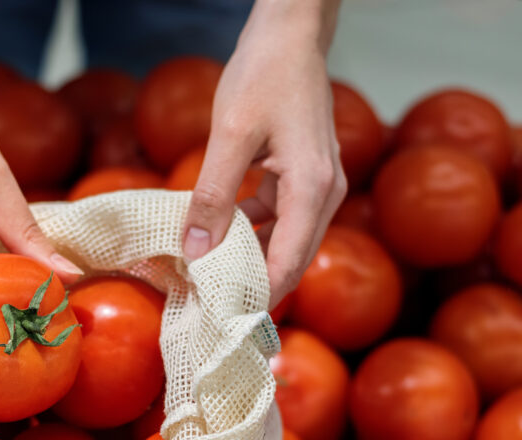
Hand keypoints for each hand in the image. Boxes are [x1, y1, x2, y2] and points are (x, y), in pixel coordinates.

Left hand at [181, 0, 346, 308]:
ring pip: (283, 243)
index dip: (256, 298)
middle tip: (208, 311)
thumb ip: (212, 194)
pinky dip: (249, 234)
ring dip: (246, 261)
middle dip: (251, 288)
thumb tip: (196, 250)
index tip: (221, 321)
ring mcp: (317, 188)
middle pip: (290, 262)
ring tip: (203, 280)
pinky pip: (277, 221)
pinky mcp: (303, 179)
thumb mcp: (230, 135)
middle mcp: (325, 194)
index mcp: (314, 189)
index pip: (288, 265)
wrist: (290, 36)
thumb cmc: (265, 74)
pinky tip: (214, 238)